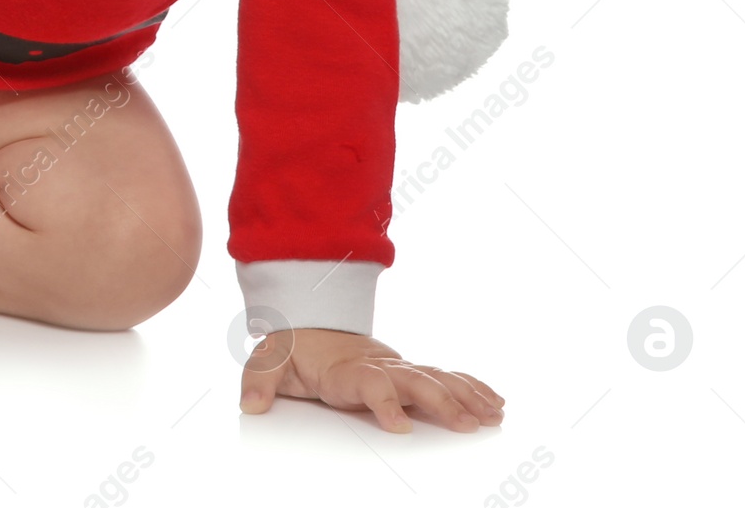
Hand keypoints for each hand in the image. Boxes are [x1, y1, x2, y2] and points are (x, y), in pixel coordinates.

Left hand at [239, 328, 504, 432]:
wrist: (308, 317)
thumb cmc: (292, 347)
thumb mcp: (268, 360)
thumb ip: (260, 381)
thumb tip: (250, 405)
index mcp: (345, 368)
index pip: (368, 382)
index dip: (383, 401)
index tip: (399, 427)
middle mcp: (378, 364)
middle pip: (413, 380)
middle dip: (440, 402)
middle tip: (466, 424)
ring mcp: (396, 366)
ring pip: (436, 378)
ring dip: (465, 396)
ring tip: (492, 415)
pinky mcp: (407, 371)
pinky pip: (444, 376)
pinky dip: (471, 387)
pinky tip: (494, 403)